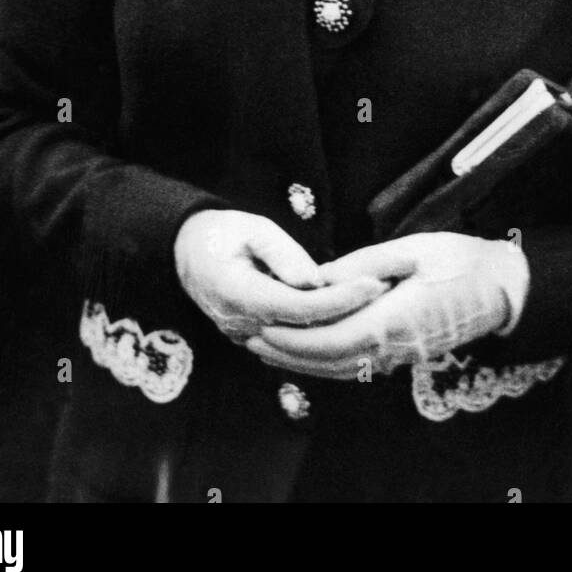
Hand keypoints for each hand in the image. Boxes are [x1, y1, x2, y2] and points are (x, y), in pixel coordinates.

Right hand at [175, 209, 386, 343]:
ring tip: (380, 304)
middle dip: (350, 315)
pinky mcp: (254, 339)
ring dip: (341, 326)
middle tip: (388, 294)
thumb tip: (316, 280)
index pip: (300, 307)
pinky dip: (323, 331)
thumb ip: (282, 253)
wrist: (183, 252)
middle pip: (306, 331)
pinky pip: (293, 342)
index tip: (373, 284)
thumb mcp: (250, 227)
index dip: (340, 299)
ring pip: (302, 343)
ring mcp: (245, 337)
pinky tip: (354, 315)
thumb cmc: (219, 232)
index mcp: (238, 293)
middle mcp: (241, 325)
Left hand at [246, 232, 529, 379]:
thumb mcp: (413, 249)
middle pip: (329, 361)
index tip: (261, 324)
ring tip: (267, 346)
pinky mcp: (405, 354)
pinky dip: (326, 362)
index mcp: (394, 319)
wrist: (505, 289)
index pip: (330, 338)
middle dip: (286, 352)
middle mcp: (394, 347)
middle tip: (249, 337)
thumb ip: (364, 265)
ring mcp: (401, 355)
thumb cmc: (462, 262)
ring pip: (342, 369)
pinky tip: (308, 351)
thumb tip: (320, 277)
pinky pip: (358, 365)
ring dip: (301, 361)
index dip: (292, 337)